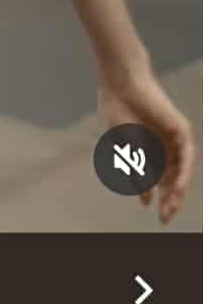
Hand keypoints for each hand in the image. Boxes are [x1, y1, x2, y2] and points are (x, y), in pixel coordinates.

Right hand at [98, 65, 195, 223]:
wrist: (121, 85)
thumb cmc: (118, 113)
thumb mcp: (126, 151)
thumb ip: (138, 174)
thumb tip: (147, 201)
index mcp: (149, 153)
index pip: (160, 182)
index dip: (159, 200)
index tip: (156, 216)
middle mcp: (164, 148)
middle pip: (172, 180)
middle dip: (169, 200)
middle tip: (166, 218)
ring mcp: (173, 140)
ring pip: (180, 171)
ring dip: (177, 190)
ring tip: (171, 207)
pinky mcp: (181, 130)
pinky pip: (186, 156)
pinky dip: (183, 172)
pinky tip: (178, 187)